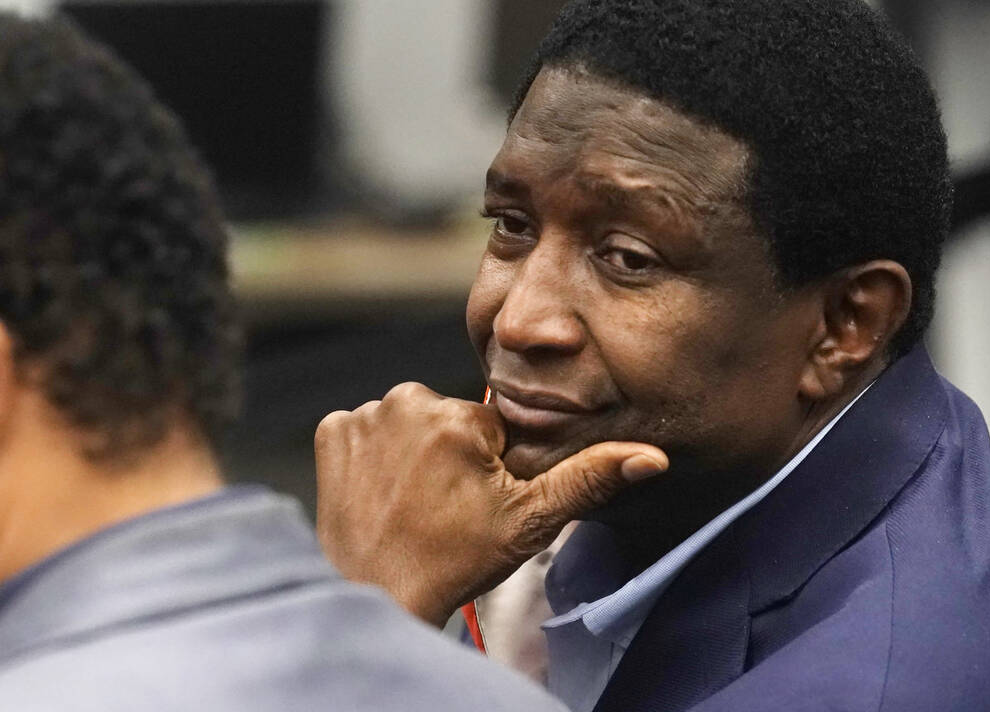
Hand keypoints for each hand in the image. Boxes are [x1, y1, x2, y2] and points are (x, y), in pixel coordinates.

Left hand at [314, 382, 667, 627]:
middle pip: (448, 416)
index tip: (475, 498)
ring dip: (413, 451)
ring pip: (408, 421)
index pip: (489, 424)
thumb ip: (590, 478)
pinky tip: (382, 490)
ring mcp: (362, 417)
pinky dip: (374, 453)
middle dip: (452, 452)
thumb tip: (650, 456)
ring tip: (413, 500)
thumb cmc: (453, 561)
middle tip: (446, 504)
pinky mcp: (330, 433)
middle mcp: (406, 402)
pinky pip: (366, 427)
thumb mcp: (530, 522)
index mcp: (458, 417)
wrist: (378, 594)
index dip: (489, 463)